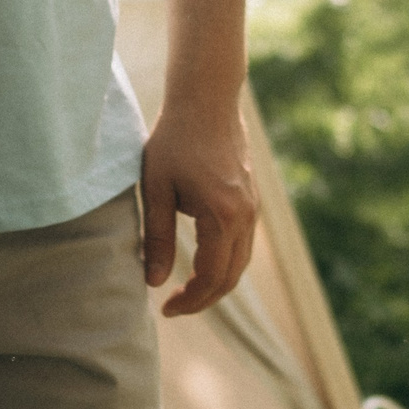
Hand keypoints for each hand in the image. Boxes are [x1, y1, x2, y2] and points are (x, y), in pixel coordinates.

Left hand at [141, 106, 257, 316]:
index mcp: (222, 216)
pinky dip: (226, 262)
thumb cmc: (175, 139)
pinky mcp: (251, 200)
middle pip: (231, 277)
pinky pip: (244, 244)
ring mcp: (253, 208)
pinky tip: (202, 261)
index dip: (190, 301)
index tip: (165, 309)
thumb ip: (157, 237)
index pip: (212, 278)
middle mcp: (245, 216)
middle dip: (204, 299)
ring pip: (241, 263)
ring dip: (216, 283)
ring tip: (186, 290)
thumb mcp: (156, 188)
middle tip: (173, 306)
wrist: (206, 99)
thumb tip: (155, 282)